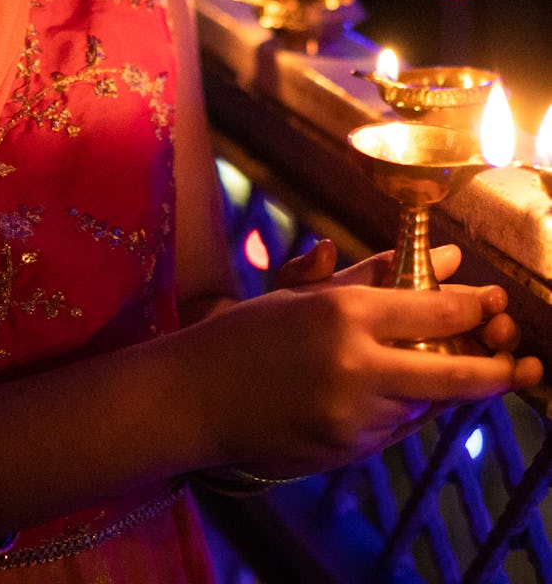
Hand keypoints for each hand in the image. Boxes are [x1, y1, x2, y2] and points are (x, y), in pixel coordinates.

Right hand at [196, 246, 543, 478]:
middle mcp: (354, 367)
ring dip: (438, 387)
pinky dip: (403, 409)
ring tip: (442, 363)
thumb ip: (373, 275)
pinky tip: (391, 392)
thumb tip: (441, 258)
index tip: (495, 302)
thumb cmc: (245, 334)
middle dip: (495, 370)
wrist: (194, 399)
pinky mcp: (347, 453)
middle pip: (452, 373)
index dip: (473, 307)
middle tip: (521, 364)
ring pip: (424, 404)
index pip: (434, 310)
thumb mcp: (303, 295)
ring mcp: (352, 418)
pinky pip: (396, 430)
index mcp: (343, 314)